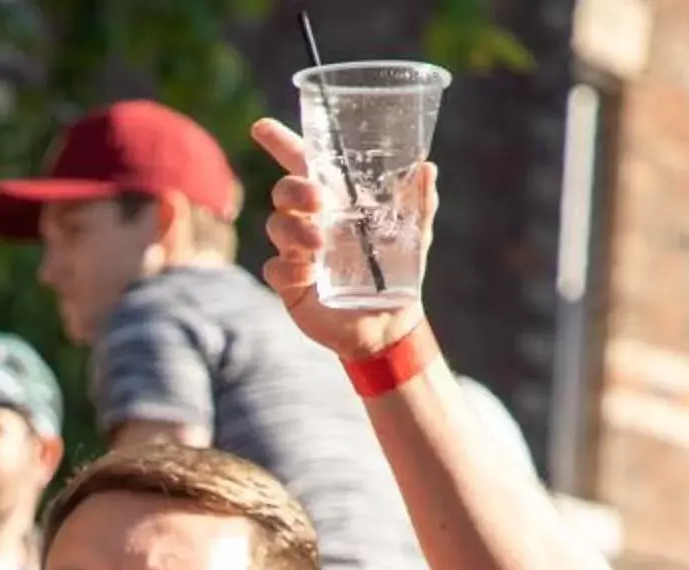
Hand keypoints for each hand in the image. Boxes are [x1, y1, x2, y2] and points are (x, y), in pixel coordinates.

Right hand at [250, 117, 433, 361]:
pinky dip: (288, 269)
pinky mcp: (289, 283)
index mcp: (336, 201)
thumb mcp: (415, 234)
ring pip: (276, 227)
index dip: (281, 143)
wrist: (387, 323)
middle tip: (319, 203)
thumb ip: (420, 202)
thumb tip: (427, 169)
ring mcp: (296, 251)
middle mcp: (311, 221)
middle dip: (294, 191)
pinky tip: (309, 276)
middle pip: (283, 191)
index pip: (303, 163)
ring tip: (321, 248)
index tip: (261, 127)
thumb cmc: (399, 272)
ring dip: (295, 232)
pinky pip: (274, 268)